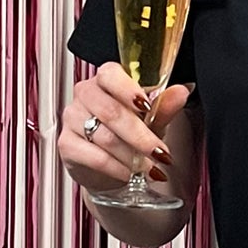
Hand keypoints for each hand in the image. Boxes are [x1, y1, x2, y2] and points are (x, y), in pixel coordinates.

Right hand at [58, 63, 194, 195]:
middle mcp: (85, 94)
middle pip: (111, 112)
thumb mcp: (152, 118)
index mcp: (106, 79)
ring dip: (131, 155)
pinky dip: (115, 167)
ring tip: (148, 166)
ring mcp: (72, 118)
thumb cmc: (130, 133)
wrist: (111, 166)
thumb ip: (164, 105)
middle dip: (140, 135)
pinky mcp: (66, 144)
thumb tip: (182, 91)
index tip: (146, 106)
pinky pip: (93, 156)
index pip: (110, 74)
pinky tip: (129, 173)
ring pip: (105, 137)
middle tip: (159, 152)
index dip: (128, 90)